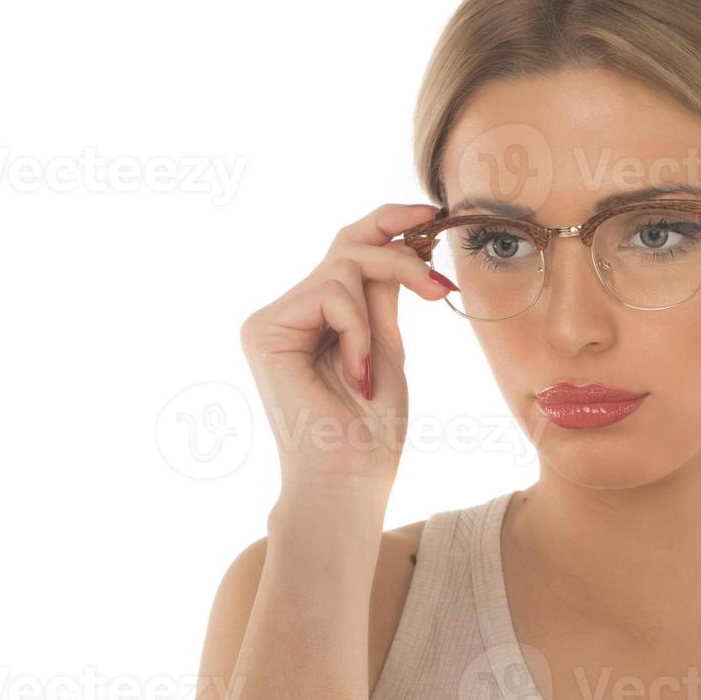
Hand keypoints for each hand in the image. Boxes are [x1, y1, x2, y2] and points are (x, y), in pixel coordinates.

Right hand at [238, 203, 455, 494]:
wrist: (348, 483)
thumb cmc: (369, 434)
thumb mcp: (386, 349)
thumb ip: (382, 297)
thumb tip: (400, 243)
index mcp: (312, 318)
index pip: (349, 252)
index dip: (388, 223)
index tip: (431, 217)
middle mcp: (285, 314)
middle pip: (345, 246)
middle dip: (398, 252)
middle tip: (438, 285)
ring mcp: (270, 321)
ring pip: (343, 266)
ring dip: (379, 312)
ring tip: (375, 368)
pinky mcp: (263, 330)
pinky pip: (331, 296)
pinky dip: (358, 333)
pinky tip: (357, 377)